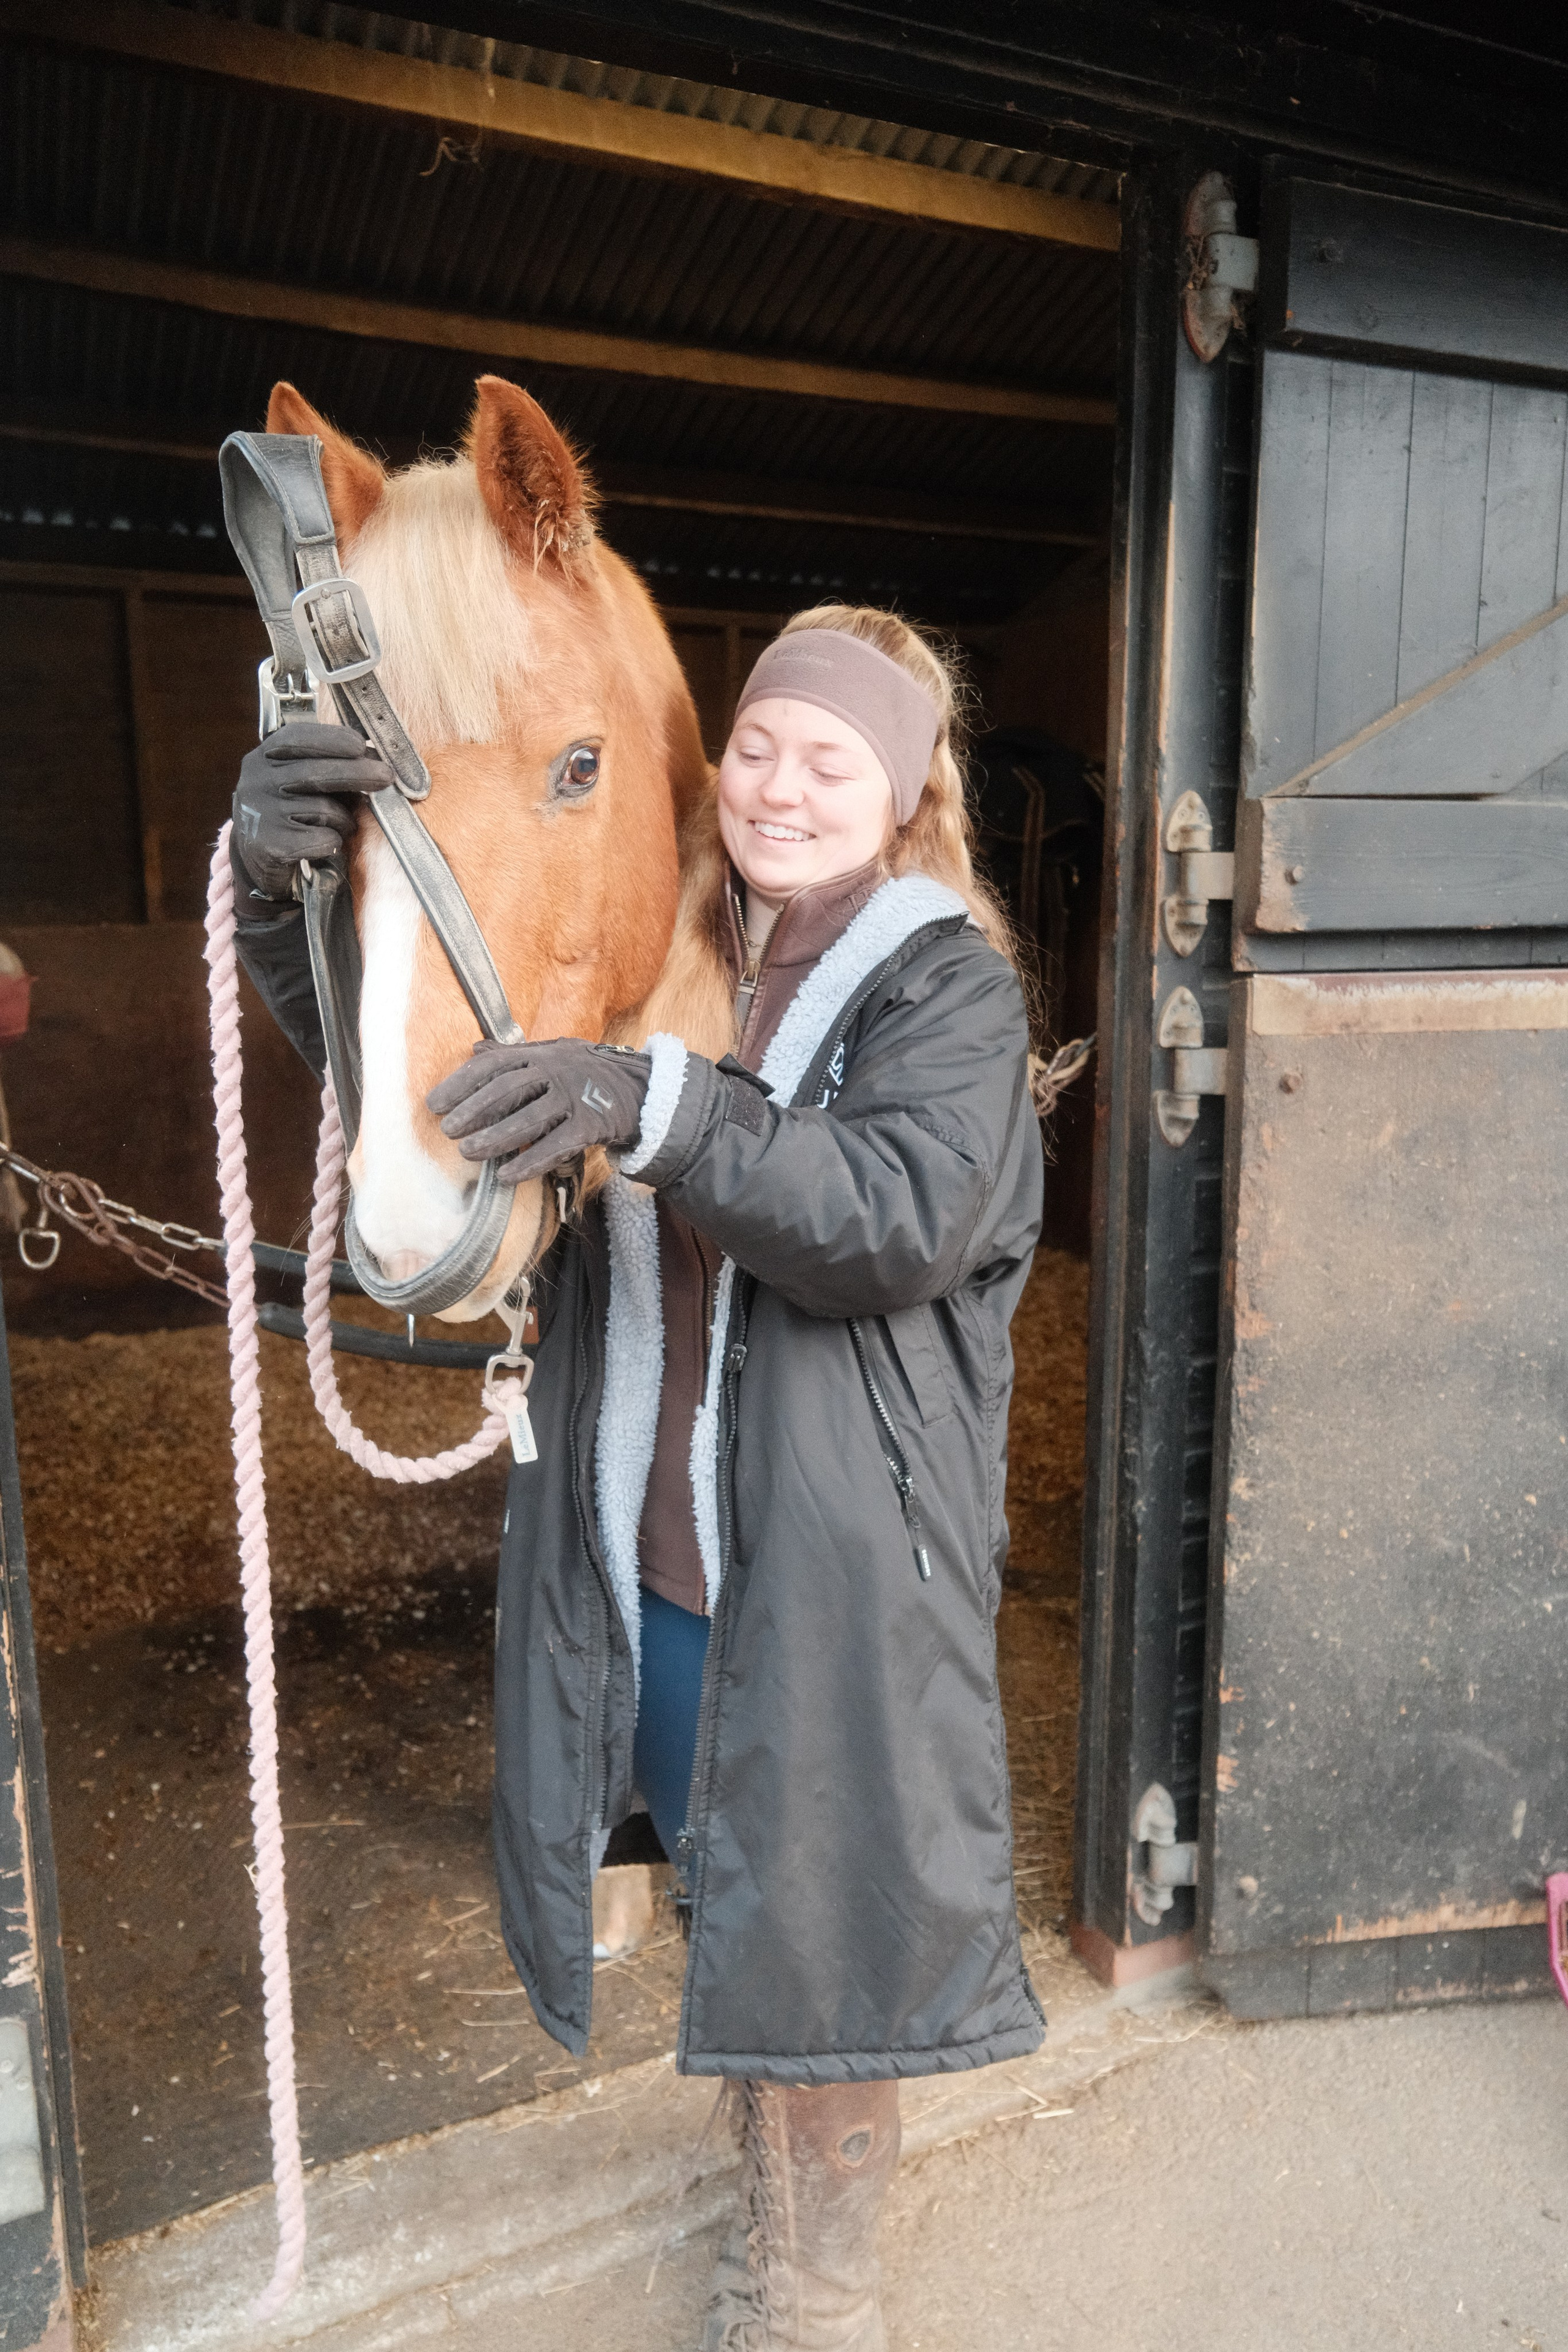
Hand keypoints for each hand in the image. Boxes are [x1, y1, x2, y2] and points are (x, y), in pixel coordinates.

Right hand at [231, 721, 389, 902]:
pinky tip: (330, 843)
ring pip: (322, 809)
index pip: (297, 738)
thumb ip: (327, 765)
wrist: (258, 856)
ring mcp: (260, 812)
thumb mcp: (299, 780)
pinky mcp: (268, 843)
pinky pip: (320, 839)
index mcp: (264, 756)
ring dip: (344, 819)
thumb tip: (375, 759)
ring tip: (345, 824)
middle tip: (386, 776)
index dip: (331, 739)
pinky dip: (334, 842)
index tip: (361, 745)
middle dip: (357, 772)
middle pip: (314, 772)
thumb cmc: (290, 811)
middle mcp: (257, 780)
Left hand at [429, 1039, 650, 1185]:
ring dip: (494, 1137)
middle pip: (507, 1090)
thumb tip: (474, 1049)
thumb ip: (513, 1054)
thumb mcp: (551, 1054)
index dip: (460, 1083)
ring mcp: (575, 1097)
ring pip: (529, 1119)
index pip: (492, 1065)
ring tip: (467, 1152)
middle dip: (473, 1111)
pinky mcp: (592, 1124)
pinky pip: (556, 1146)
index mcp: (540, 1053)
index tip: (433, 1104)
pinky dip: (530, 1161)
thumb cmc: (584, 1073)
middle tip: (447, 1130)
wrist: (638, 1089)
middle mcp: (556, 1070)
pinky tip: (505, 1175)